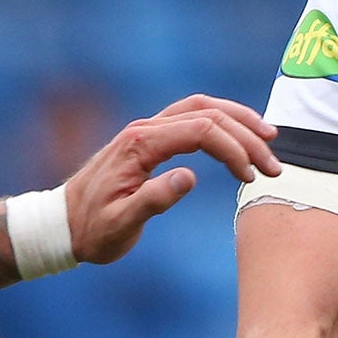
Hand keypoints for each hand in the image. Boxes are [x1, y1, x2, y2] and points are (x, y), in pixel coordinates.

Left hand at [63, 95, 280, 265]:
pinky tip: (239, 138)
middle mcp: (145, 129)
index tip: (252, 178)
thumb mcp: (121, 224)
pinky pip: (191, 117)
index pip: (200, 130)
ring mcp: (147, 130)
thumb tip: (190, 177)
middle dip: (246, 136)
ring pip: (202, 108)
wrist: (63, 224)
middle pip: (208, 113)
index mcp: (140, 145)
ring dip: (238, 121)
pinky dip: (221, 122)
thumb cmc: (92, 230)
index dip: (234, 150)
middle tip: (274, 166)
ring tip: (269, 140)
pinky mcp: (150, 139)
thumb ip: (154, 200)